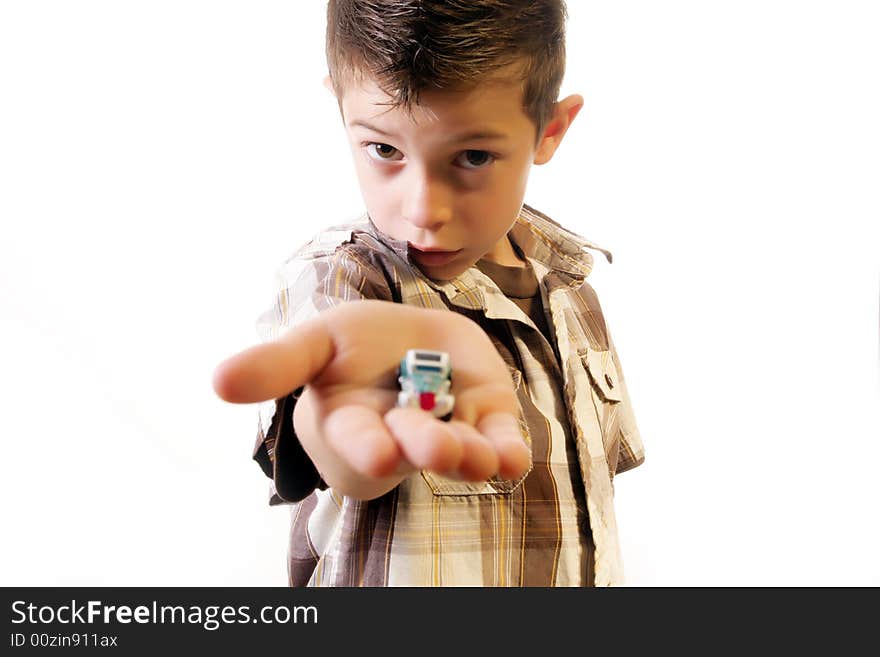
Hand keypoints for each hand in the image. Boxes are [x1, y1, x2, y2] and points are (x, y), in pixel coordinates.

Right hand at [212, 301, 530, 494]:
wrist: (412, 337)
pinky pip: (500, 446)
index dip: (366, 446)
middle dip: (423, 446)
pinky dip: (508, 453)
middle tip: (436, 445)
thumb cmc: (357, 346)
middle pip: (410, 449)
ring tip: (480, 455)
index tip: (378, 451)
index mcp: (351, 424)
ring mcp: (446, 433)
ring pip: (459, 454)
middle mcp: (399, 439)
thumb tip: (217, 381)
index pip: (356, 440)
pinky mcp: (487, 422)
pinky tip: (513, 459)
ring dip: (470, 456)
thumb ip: (277, 365)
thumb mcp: (316, 342)